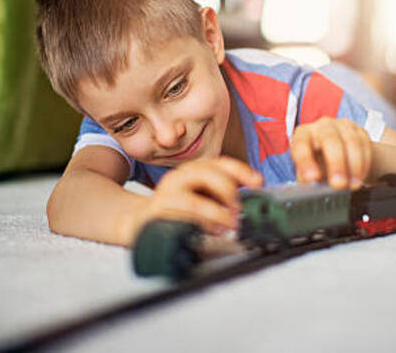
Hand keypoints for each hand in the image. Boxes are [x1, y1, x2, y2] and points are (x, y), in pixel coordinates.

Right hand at [132, 157, 262, 236]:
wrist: (137, 222)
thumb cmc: (175, 211)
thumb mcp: (202, 199)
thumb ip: (221, 198)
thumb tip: (247, 203)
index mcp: (193, 172)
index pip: (220, 163)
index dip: (241, 170)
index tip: (258, 182)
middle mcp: (179, 178)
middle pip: (205, 173)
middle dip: (227, 191)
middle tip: (239, 209)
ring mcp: (165, 195)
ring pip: (192, 200)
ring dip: (215, 213)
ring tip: (230, 224)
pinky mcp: (155, 215)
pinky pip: (177, 220)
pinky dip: (195, 226)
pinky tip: (209, 231)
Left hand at [290, 117, 371, 189]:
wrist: (339, 156)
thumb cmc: (318, 165)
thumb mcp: (308, 172)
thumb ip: (309, 179)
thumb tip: (312, 188)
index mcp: (304, 134)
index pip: (301, 143)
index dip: (306, 160)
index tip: (312, 178)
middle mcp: (322, 126)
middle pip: (330, 139)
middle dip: (336, 163)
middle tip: (339, 184)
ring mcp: (342, 126)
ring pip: (351, 141)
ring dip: (354, 166)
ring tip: (352, 185)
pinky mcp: (359, 131)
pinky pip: (365, 145)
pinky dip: (363, 164)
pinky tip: (359, 177)